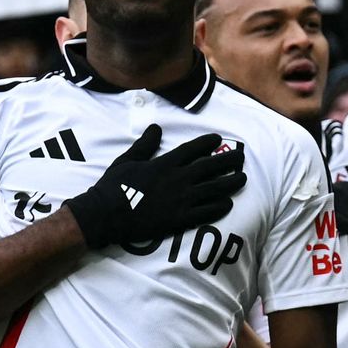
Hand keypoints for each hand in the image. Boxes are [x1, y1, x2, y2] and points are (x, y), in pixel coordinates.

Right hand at [65, 125, 246, 249]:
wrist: (105, 214)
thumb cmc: (114, 187)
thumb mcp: (127, 160)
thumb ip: (145, 145)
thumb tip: (156, 128)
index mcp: (164, 163)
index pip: (192, 149)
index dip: (208, 143)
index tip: (218, 139)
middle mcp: (177, 179)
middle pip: (210, 167)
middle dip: (228, 161)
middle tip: (241, 157)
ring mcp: (181, 200)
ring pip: (214, 189)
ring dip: (231, 183)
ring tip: (242, 178)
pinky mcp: (180, 219)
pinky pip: (206, 212)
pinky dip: (219, 207)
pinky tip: (227, 203)